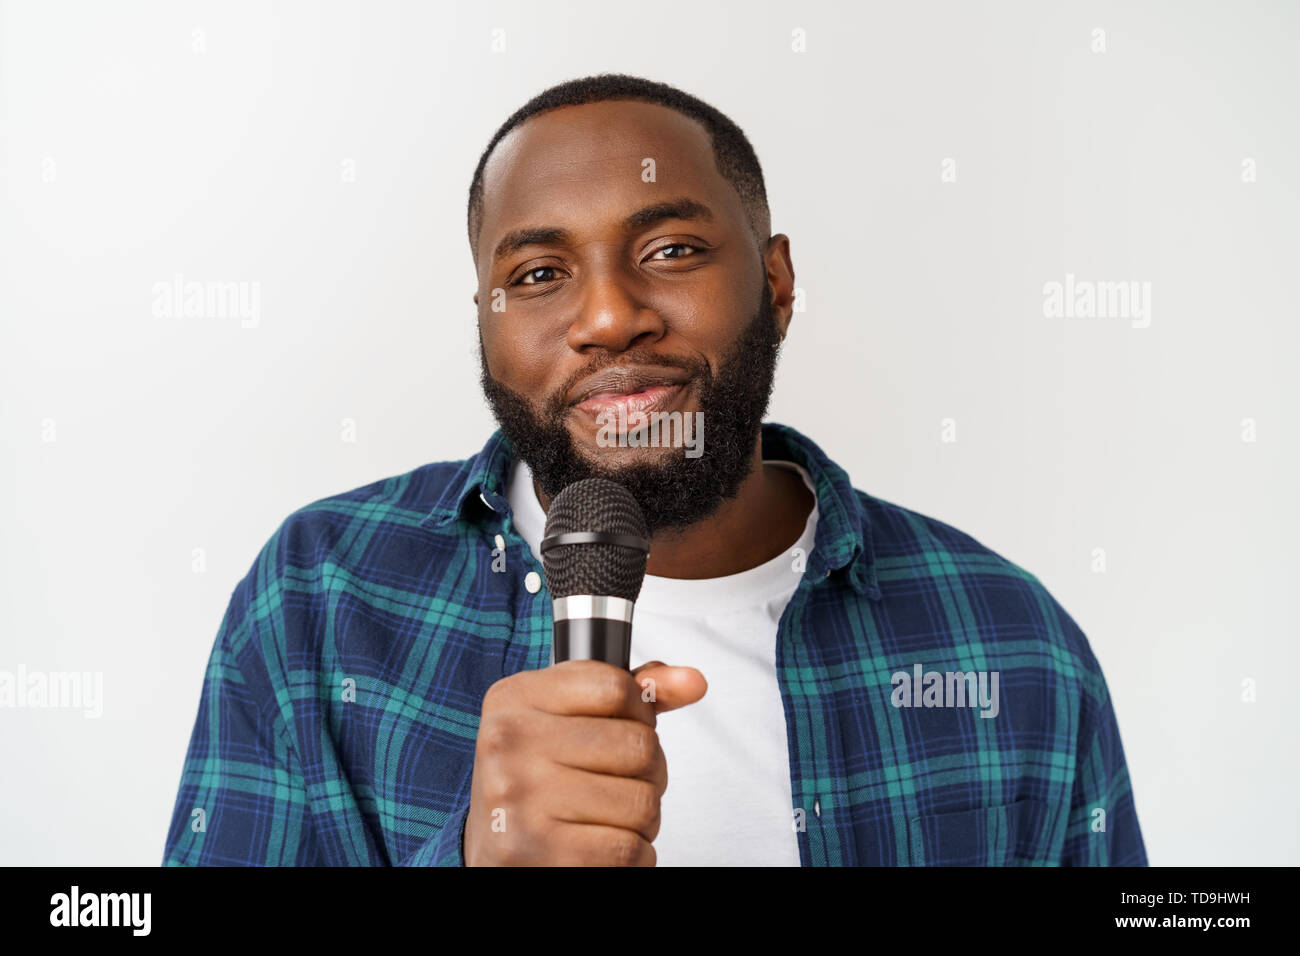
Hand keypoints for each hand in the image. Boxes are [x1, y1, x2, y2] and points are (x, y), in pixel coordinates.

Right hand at [463, 659, 706, 865]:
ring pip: (641, 802)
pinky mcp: (536, 853)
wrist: (491, 846)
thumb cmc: (539, 775)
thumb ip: (632, 693)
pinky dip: (634, 854)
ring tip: (611, 816)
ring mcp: (518, 799)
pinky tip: (604, 845)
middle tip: (621, 781)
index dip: (640, 711)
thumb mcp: (570, 718)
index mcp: (514, 699)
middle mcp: (508, 743)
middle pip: (638, 745)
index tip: (627, 726)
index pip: (615, 686)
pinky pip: (628, 850)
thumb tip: (692, 682)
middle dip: (648, 769)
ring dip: (643, 817)